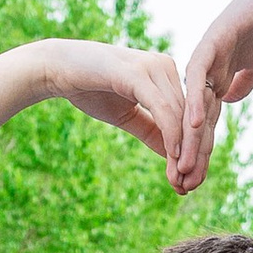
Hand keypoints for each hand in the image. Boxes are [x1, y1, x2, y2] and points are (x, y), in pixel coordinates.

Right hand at [47, 41, 188, 177]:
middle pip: (190, 116)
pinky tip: (174, 156)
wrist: (57, 69)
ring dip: (184, 149)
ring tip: (183, 178)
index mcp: (165, 74)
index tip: (192, 179)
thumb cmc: (90, 89)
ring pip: (180, 114)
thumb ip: (152, 131)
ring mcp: (153, 67)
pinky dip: (171, 134)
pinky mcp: (139, 73)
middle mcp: (165, 66)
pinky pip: (163, 109)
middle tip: (192, 186)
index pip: (189, 115)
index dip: (195, 147)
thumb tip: (176, 156)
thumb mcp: (127, 116)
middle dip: (193, 153)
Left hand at [178, 0, 252, 185]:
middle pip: (194, 118)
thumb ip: (243, 81)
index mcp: (219, 73)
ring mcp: (210, 52)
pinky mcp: (216, 38)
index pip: (206, 121)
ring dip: (187, 137)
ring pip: (193, 101)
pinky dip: (194, 100)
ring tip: (181, 167)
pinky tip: (189, 127)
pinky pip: (200, 74)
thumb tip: (230, 101)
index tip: (195, 182)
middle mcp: (208, 66)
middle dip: (189, 154)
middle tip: (181, 187)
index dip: (200, 152)